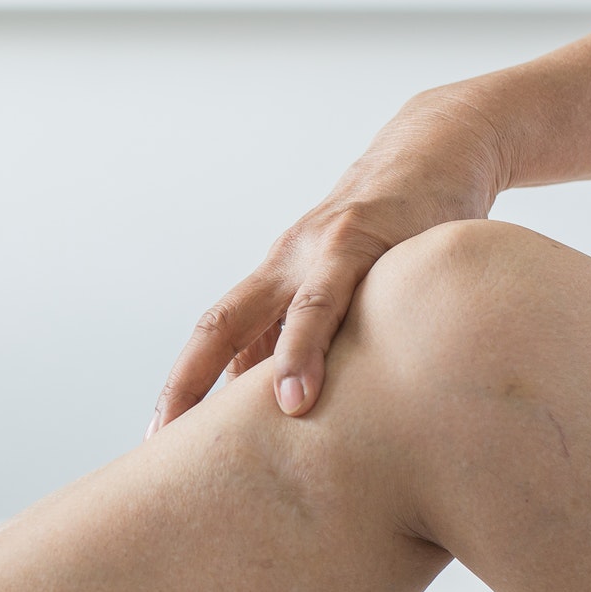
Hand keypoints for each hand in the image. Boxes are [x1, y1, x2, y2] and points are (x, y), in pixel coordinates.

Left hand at [150, 92, 508, 433]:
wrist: (435, 149)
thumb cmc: (391, 235)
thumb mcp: (350, 287)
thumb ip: (318, 337)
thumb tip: (291, 412)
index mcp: (274, 283)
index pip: (217, 340)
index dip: (184, 388)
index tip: (155, 443)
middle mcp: (286, 264)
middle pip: (223, 324)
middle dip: (191, 382)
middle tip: (166, 442)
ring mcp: (327, 247)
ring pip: (295, 308)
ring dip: (290, 358)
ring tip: (290, 410)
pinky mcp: (372, 234)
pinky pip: (349, 286)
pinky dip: (342, 324)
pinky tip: (353, 360)